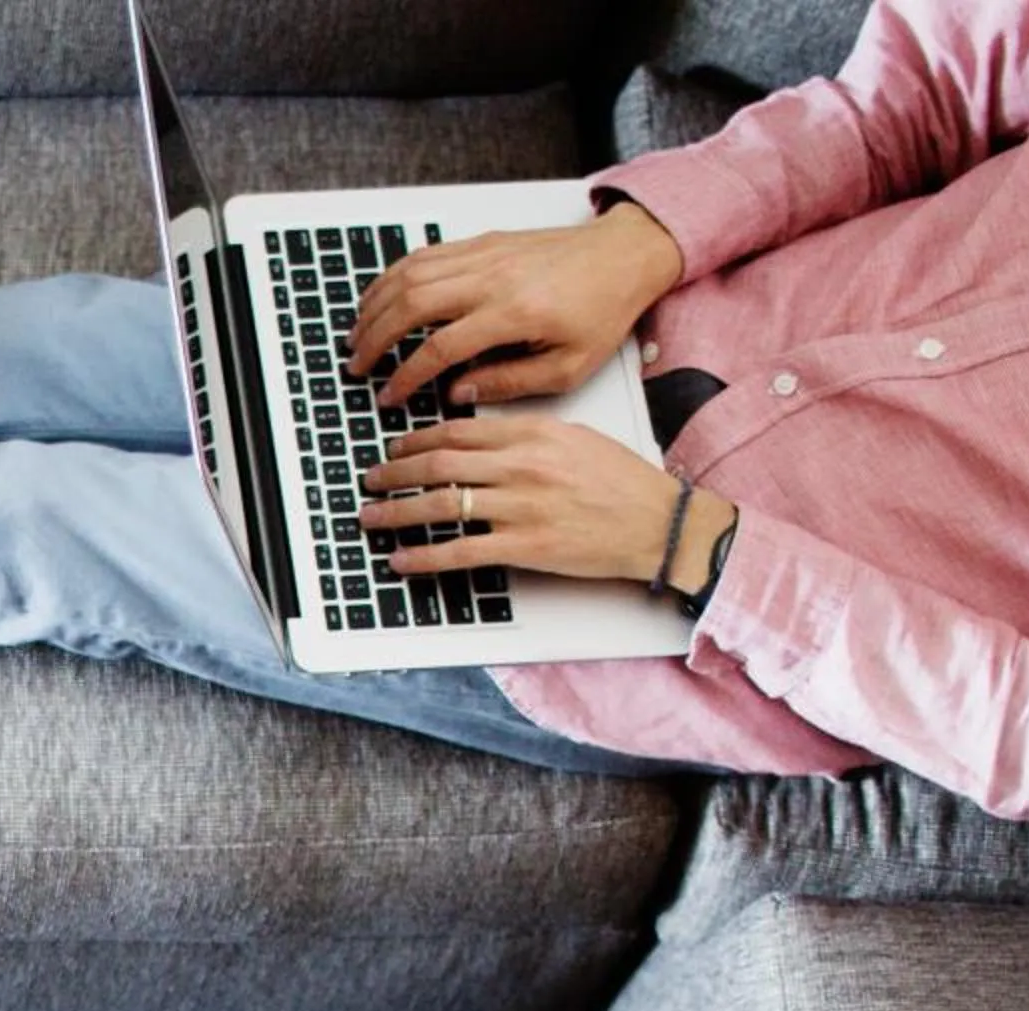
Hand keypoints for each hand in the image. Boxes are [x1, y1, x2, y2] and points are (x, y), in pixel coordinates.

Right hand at [346, 203, 684, 408]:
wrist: (627, 254)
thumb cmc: (604, 309)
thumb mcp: (569, 367)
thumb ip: (510, 383)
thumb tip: (458, 392)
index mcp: (514, 313)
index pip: (439, 348)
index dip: (405, 377)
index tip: (389, 396)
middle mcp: (492, 278)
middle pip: (411, 306)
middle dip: (375, 339)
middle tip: (358, 366)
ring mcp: (484, 254)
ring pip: (409, 275)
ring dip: (375, 305)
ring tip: (358, 334)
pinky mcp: (483, 241)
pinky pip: (425, 254)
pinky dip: (393, 276)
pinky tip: (380, 296)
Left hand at [358, 415, 736, 584]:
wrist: (658, 522)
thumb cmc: (621, 482)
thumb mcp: (573, 439)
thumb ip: (524, 436)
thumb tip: (477, 437)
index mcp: (532, 434)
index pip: (457, 432)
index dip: (415, 442)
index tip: (395, 449)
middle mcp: (521, 466)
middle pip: (439, 465)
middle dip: (394, 473)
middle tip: (370, 480)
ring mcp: (520, 507)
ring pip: (440, 506)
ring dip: (396, 512)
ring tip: (371, 516)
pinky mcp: (524, 546)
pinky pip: (460, 552)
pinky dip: (424, 557)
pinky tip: (401, 560)